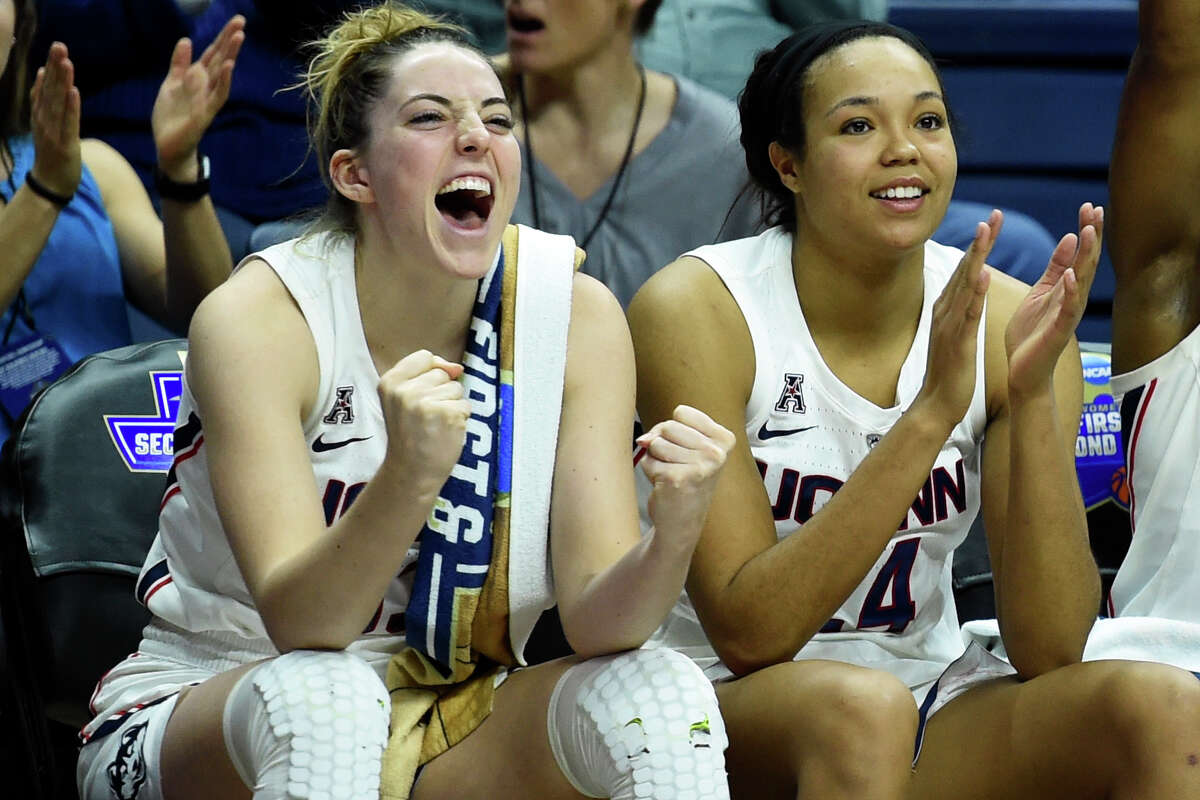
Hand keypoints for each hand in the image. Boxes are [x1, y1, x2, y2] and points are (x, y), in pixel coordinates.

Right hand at [29, 43, 81, 197]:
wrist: (49, 185)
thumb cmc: (51, 153)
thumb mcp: (45, 123)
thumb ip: (44, 101)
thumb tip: (43, 75)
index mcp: (40, 115)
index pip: (44, 87)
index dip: (50, 68)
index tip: (56, 48)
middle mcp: (43, 120)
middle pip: (49, 90)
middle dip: (55, 67)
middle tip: (60, 46)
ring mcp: (53, 132)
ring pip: (57, 102)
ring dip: (62, 82)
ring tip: (66, 62)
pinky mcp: (65, 145)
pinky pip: (68, 123)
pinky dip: (71, 107)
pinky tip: (73, 91)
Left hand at [152, 15, 244, 178]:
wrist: (168, 145)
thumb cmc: (171, 116)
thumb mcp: (171, 84)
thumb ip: (179, 63)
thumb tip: (186, 40)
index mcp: (197, 78)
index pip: (212, 53)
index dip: (222, 37)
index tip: (235, 20)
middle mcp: (206, 86)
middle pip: (220, 58)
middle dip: (230, 40)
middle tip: (242, 21)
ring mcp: (208, 98)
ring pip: (222, 73)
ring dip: (230, 55)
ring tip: (239, 36)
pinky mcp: (206, 112)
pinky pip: (218, 95)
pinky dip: (224, 80)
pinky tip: (228, 66)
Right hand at [378, 350, 470, 496]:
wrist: (411, 472)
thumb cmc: (411, 435)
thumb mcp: (404, 400)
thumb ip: (426, 375)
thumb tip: (457, 368)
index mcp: (389, 382)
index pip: (424, 356)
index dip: (432, 372)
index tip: (424, 395)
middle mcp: (405, 390)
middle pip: (442, 373)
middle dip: (442, 393)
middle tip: (427, 418)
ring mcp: (426, 402)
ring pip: (456, 388)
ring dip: (453, 406)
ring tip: (436, 425)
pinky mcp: (447, 414)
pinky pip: (466, 405)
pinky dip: (461, 419)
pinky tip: (445, 432)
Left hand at [637, 405, 734, 548]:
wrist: (683, 521)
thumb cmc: (686, 480)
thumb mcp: (687, 447)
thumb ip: (665, 431)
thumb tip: (643, 439)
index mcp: (724, 440)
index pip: (682, 412)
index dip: (675, 429)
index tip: (686, 449)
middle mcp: (716, 453)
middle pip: (668, 426)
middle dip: (663, 444)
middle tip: (678, 465)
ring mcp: (698, 467)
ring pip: (655, 443)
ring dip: (656, 459)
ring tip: (673, 475)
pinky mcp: (677, 479)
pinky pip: (648, 461)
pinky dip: (651, 472)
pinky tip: (666, 485)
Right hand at [915, 210, 997, 424]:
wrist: (937, 403)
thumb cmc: (949, 371)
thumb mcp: (954, 335)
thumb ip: (958, 312)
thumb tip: (966, 295)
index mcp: (947, 309)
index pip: (965, 270)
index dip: (979, 245)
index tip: (992, 222)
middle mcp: (945, 310)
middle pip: (964, 269)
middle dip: (980, 241)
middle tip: (994, 214)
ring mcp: (950, 324)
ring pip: (965, 284)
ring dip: (977, 257)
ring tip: (988, 233)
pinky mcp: (958, 340)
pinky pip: (968, 313)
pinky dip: (975, 292)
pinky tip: (984, 275)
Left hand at [1005, 203, 1102, 395]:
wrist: (1023, 371)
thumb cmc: (1031, 333)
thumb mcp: (1042, 293)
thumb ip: (1056, 268)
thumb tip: (1071, 237)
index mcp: (1065, 288)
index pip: (1080, 254)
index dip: (1086, 230)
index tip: (1089, 205)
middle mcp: (1072, 299)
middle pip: (1086, 262)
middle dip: (1092, 236)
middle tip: (1096, 209)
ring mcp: (1067, 316)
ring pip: (1081, 282)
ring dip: (1085, 258)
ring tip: (1088, 232)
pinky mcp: (1058, 332)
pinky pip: (1067, 310)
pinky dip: (1070, 292)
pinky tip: (1072, 275)